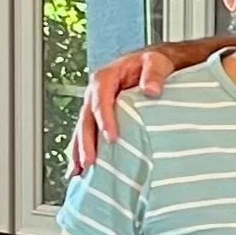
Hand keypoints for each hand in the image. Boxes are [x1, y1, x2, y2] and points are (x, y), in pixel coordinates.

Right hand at [68, 47, 175, 175]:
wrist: (152, 65)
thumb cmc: (153, 63)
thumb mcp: (156, 62)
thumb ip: (154, 74)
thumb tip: (151, 90)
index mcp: (107, 77)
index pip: (101, 99)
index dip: (104, 119)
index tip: (111, 137)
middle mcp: (96, 92)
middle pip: (86, 118)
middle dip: (86, 141)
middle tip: (90, 162)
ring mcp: (95, 106)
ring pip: (83, 129)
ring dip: (79, 151)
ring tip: (78, 171)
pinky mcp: (100, 118)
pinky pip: (88, 135)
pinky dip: (83, 151)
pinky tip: (81, 169)